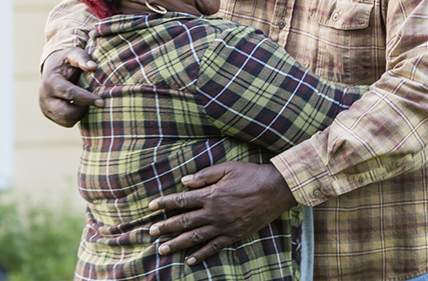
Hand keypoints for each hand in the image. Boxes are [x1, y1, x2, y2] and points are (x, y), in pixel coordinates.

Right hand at [38, 47, 101, 126]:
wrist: (50, 67)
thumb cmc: (66, 60)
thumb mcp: (73, 54)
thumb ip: (83, 58)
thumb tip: (93, 67)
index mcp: (51, 81)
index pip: (70, 94)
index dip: (87, 99)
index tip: (101, 102)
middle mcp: (44, 96)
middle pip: (66, 112)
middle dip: (82, 109)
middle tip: (92, 100)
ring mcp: (44, 106)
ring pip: (66, 120)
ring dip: (79, 114)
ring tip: (84, 102)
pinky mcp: (47, 113)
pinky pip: (64, 122)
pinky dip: (74, 117)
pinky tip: (78, 106)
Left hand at [147, 162, 296, 265]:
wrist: (276, 189)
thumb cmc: (251, 175)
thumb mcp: (227, 168)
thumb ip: (204, 176)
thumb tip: (184, 182)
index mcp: (210, 195)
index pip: (181, 200)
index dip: (165, 203)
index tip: (151, 207)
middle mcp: (214, 213)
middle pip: (184, 222)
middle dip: (166, 227)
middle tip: (151, 233)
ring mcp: (224, 226)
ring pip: (196, 237)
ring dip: (178, 244)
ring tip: (163, 249)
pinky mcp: (234, 235)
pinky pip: (214, 247)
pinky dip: (202, 254)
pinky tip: (190, 260)